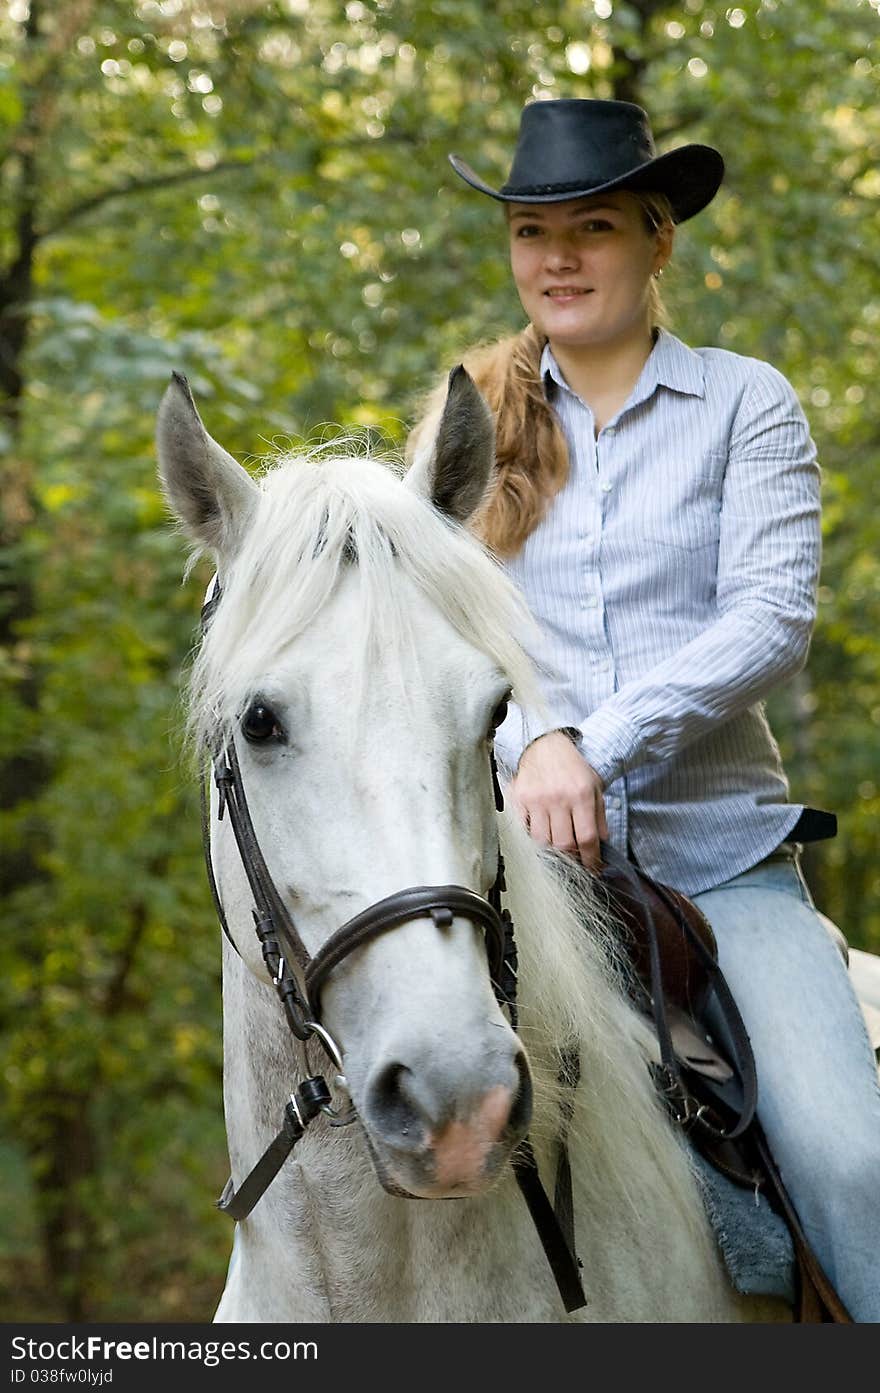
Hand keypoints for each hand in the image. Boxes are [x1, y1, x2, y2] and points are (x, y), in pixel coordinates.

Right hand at [507, 731, 607, 869]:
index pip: (586, 838)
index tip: (592, 869)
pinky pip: (522, 829)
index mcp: (580, 795)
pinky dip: (530, 837)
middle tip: (574, 860)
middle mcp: (558, 798)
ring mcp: (536, 799)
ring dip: (550, 850)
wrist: (546, 746)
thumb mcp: (595, 788)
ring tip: (556, 847)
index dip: (590, 860)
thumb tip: (601, 845)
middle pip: (562, 844)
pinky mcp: (518, 798)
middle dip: (570, 858)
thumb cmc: (573, 768)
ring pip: (541, 841)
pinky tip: (539, 833)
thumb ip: (600, 817)